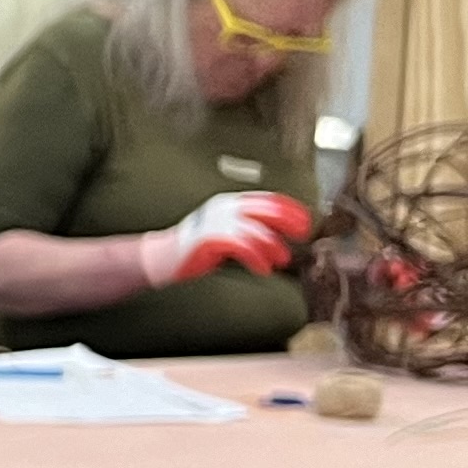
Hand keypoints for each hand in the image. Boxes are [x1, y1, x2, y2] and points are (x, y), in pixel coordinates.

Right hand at [139, 190, 312, 285]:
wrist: (161, 258)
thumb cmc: (196, 249)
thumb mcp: (226, 232)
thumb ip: (249, 228)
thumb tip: (278, 234)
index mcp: (230, 203)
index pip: (268, 199)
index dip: (291, 208)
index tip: (306, 221)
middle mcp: (225, 207)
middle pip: (267, 209)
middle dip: (289, 221)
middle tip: (303, 235)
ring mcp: (216, 222)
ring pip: (257, 229)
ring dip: (273, 246)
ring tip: (281, 259)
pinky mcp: (210, 238)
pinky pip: (242, 246)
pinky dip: (256, 257)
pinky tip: (263, 268)